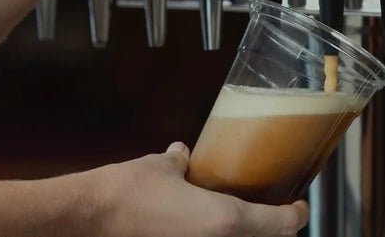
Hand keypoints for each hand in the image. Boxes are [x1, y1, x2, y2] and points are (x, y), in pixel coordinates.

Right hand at [84, 142, 308, 236]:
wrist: (87, 219)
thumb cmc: (125, 194)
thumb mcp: (159, 169)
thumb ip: (180, 164)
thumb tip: (183, 156)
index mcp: (225, 221)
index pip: (283, 225)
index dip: (297, 214)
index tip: (298, 204)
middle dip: (273, 228)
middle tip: (271, 211)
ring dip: (244, 232)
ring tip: (236, 218)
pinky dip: (214, 235)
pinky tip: (201, 226)